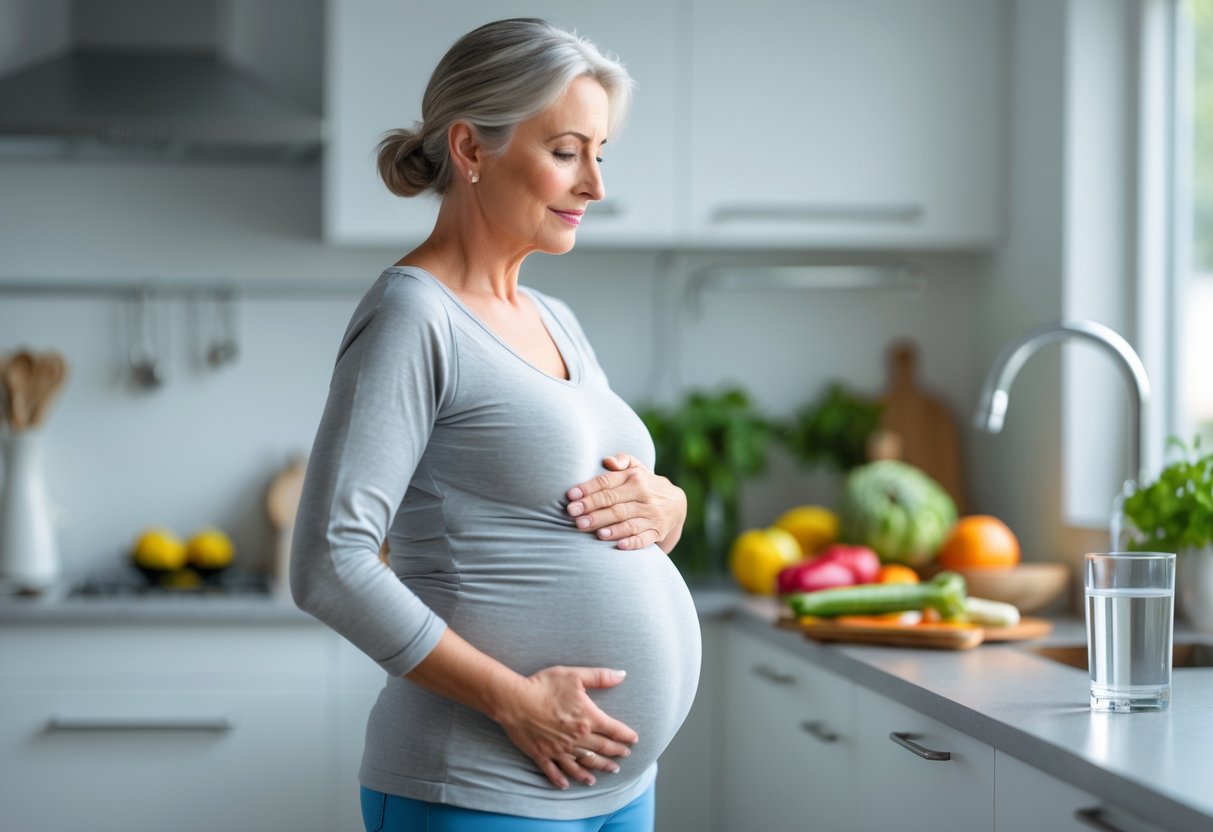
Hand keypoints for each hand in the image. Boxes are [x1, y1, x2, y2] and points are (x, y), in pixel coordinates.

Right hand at [495, 666, 637, 788]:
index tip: (633, 740)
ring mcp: (559, 749)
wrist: (514, 700)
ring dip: (595, 769)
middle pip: (601, 749)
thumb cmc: (544, 686)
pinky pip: (554, 771)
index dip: (625, 735)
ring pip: (582, 764)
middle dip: (615, 754)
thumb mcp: (574, 676)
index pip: (613, 730)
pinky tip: (567, 785)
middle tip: (623, 757)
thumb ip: (600, 677)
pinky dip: (561, 779)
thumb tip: (622, 675)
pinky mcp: (542, 755)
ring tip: (604, 773)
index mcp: (587, 719)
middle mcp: (576, 738)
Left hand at [566, 453, 686, 551]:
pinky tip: (619, 545)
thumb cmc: (645, 485)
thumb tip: (608, 460)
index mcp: (635, 477)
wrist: (677, 504)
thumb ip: (623, 460)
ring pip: (627, 520)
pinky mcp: (657, 531)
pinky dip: (632, 542)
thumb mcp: (637, 468)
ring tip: (589, 528)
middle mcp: (644, 494)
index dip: (588, 489)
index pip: (607, 482)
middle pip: (614, 502)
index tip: (570, 496)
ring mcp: (652, 514)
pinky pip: (644, 538)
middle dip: (592, 508)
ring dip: (608, 526)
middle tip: (573, 515)